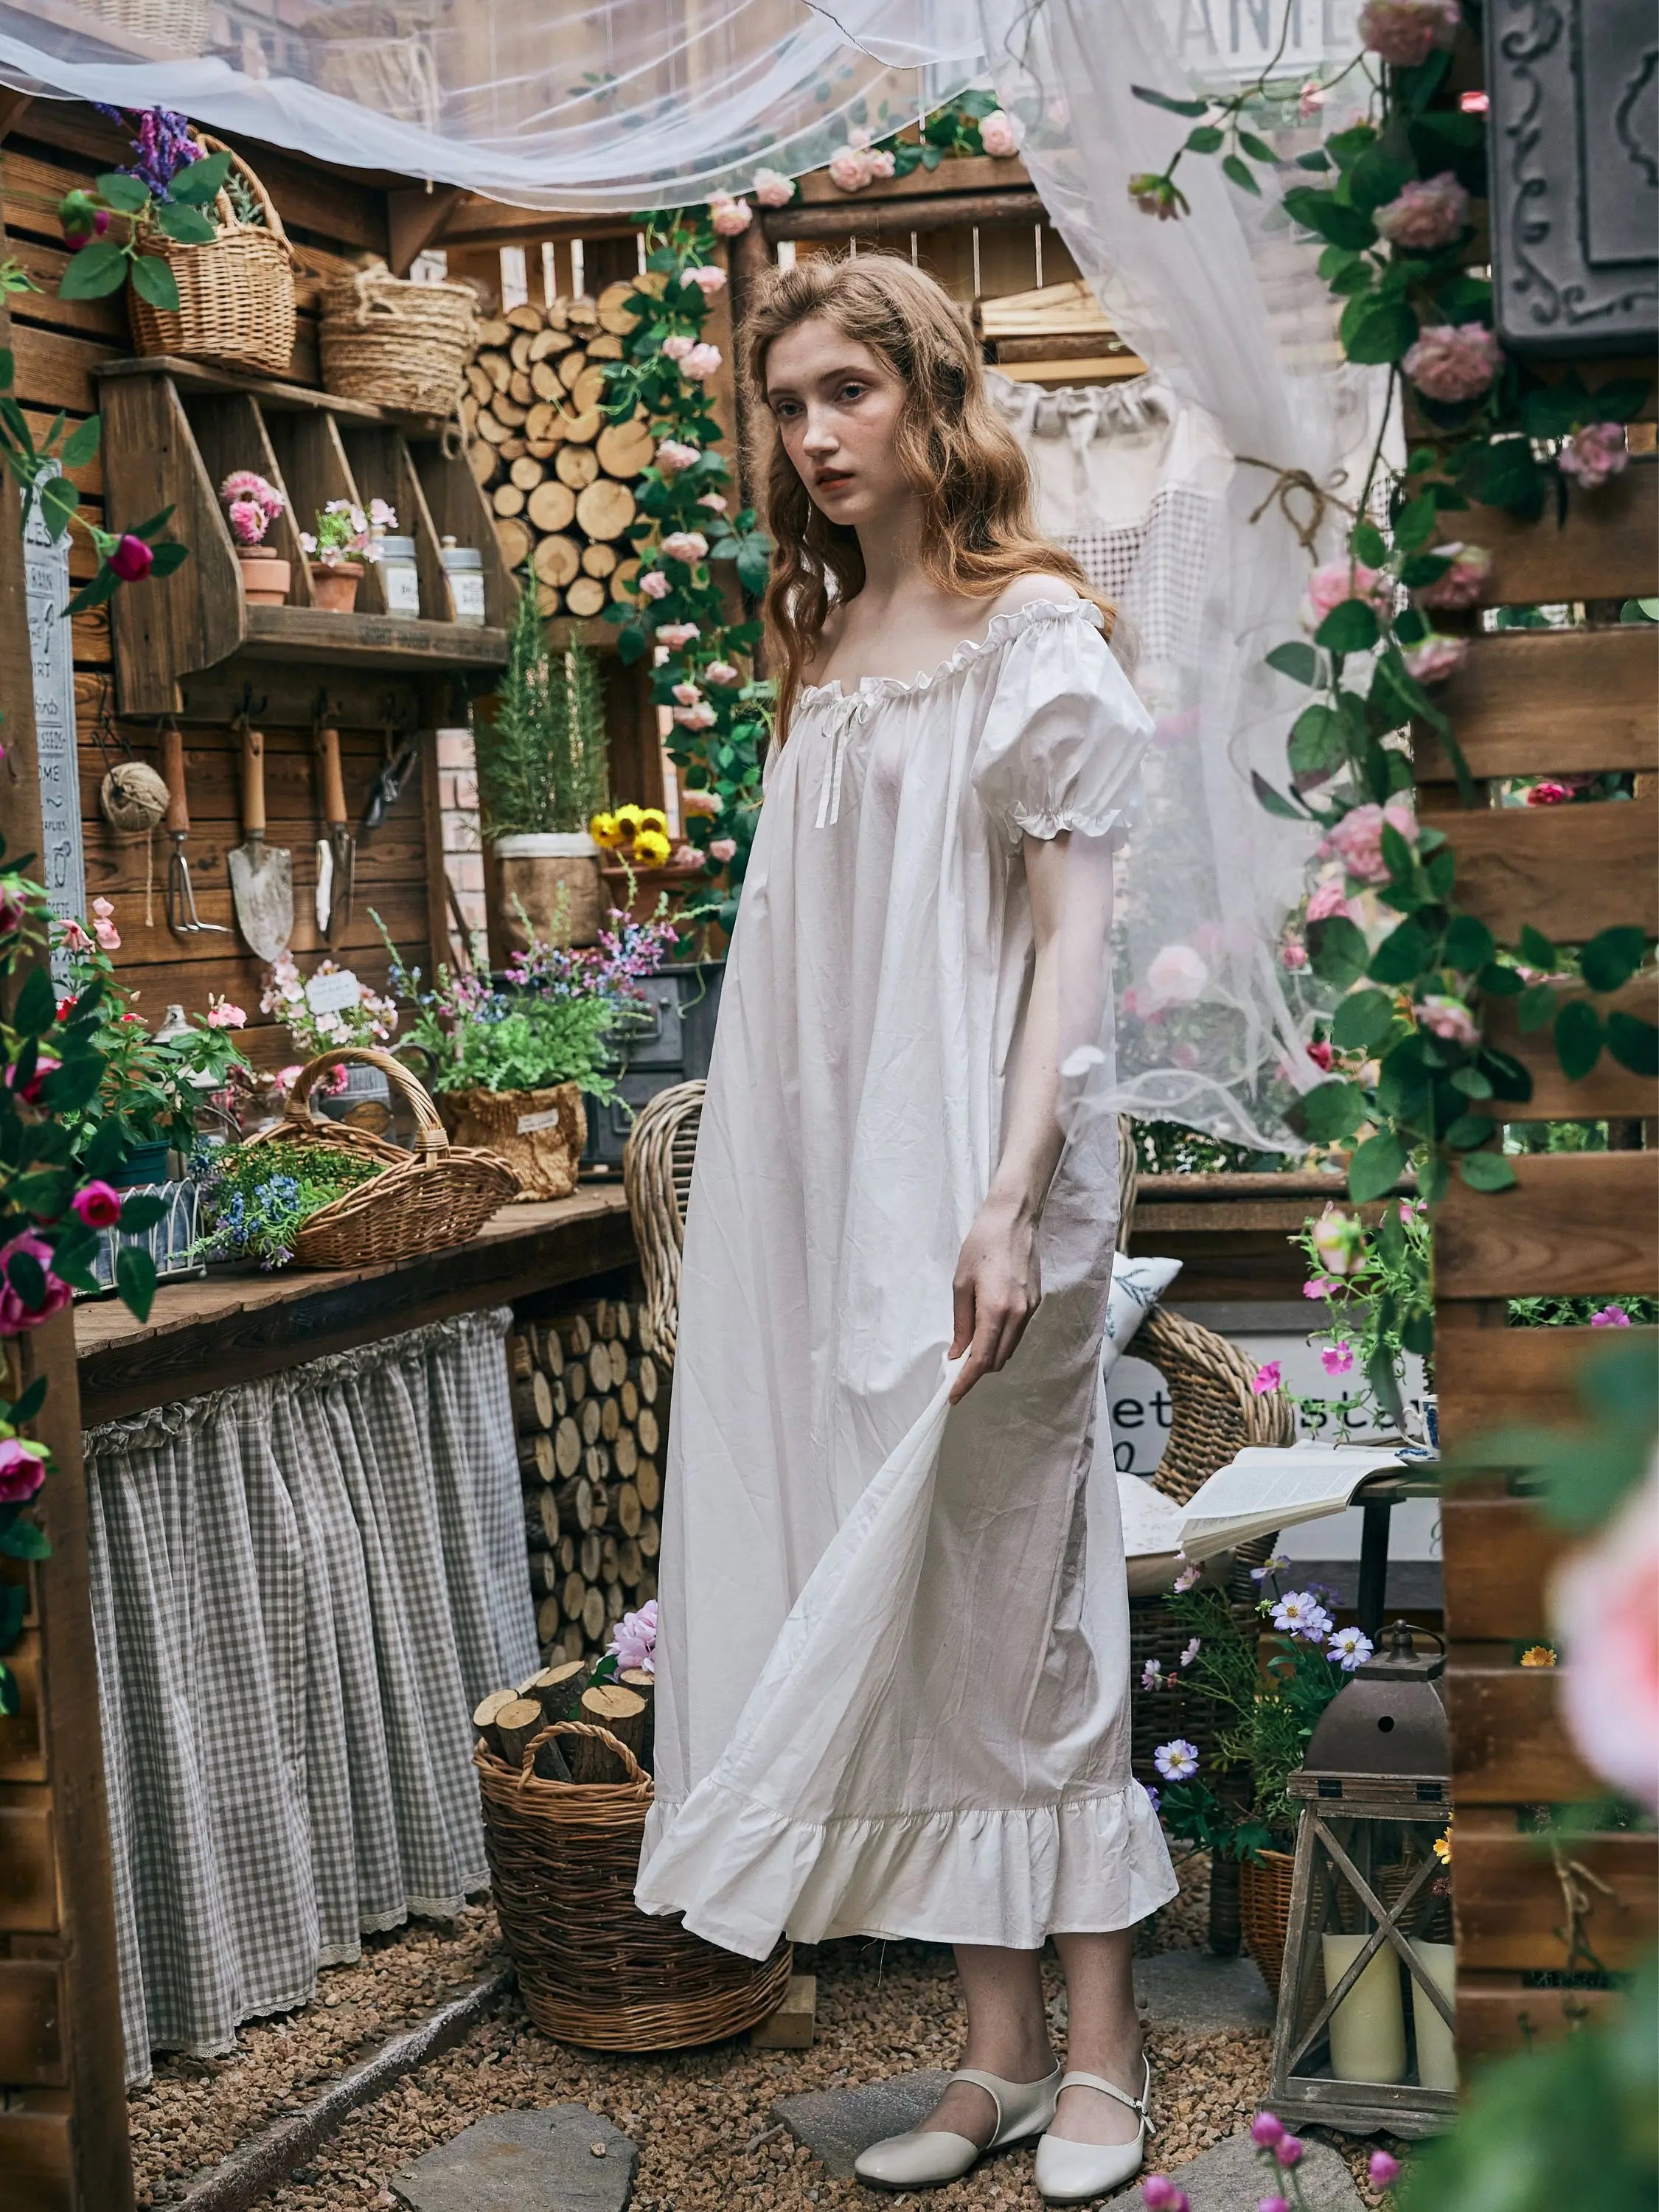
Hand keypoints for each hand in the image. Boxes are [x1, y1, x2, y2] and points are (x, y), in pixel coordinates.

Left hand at [948, 1191, 1040, 1402]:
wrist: (1014, 1220)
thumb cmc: (981, 1246)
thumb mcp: (961, 1284)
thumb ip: (962, 1323)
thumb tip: (958, 1354)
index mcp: (997, 1310)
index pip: (982, 1359)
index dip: (967, 1381)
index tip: (953, 1396)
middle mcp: (1018, 1315)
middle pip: (998, 1360)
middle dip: (977, 1371)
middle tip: (955, 1371)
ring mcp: (1031, 1310)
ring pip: (1010, 1349)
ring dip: (990, 1357)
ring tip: (968, 1351)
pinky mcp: (1036, 1303)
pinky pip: (1017, 1334)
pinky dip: (1001, 1341)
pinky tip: (987, 1331)